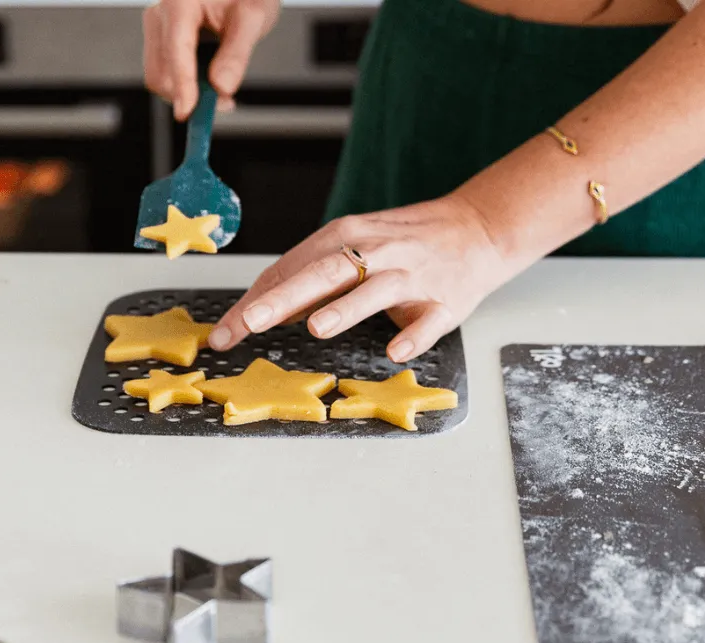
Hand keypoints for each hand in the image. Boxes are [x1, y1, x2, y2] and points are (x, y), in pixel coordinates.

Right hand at [143, 0, 279, 119]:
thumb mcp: (252, 18)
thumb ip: (236, 55)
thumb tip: (221, 88)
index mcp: (179, 1)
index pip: (176, 50)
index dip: (182, 85)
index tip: (187, 112)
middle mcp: (161, 14)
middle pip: (160, 73)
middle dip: (189, 96)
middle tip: (225, 102)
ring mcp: (158, 28)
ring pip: (161, 79)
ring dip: (190, 95)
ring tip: (223, 89)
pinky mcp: (162, 40)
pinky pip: (167, 75)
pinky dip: (188, 88)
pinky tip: (212, 82)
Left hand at [209, 193, 507, 361]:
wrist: (478, 229)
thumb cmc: (406, 243)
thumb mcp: (357, 245)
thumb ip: (314, 274)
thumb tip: (265, 306)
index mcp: (348, 235)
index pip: (293, 268)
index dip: (257, 300)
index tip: (226, 332)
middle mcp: (376, 251)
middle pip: (325, 272)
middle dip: (284, 298)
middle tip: (250, 323)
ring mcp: (412, 275)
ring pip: (373, 290)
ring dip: (346, 309)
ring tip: (315, 328)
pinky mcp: (444, 300)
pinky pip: (427, 322)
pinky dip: (411, 336)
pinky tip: (394, 352)